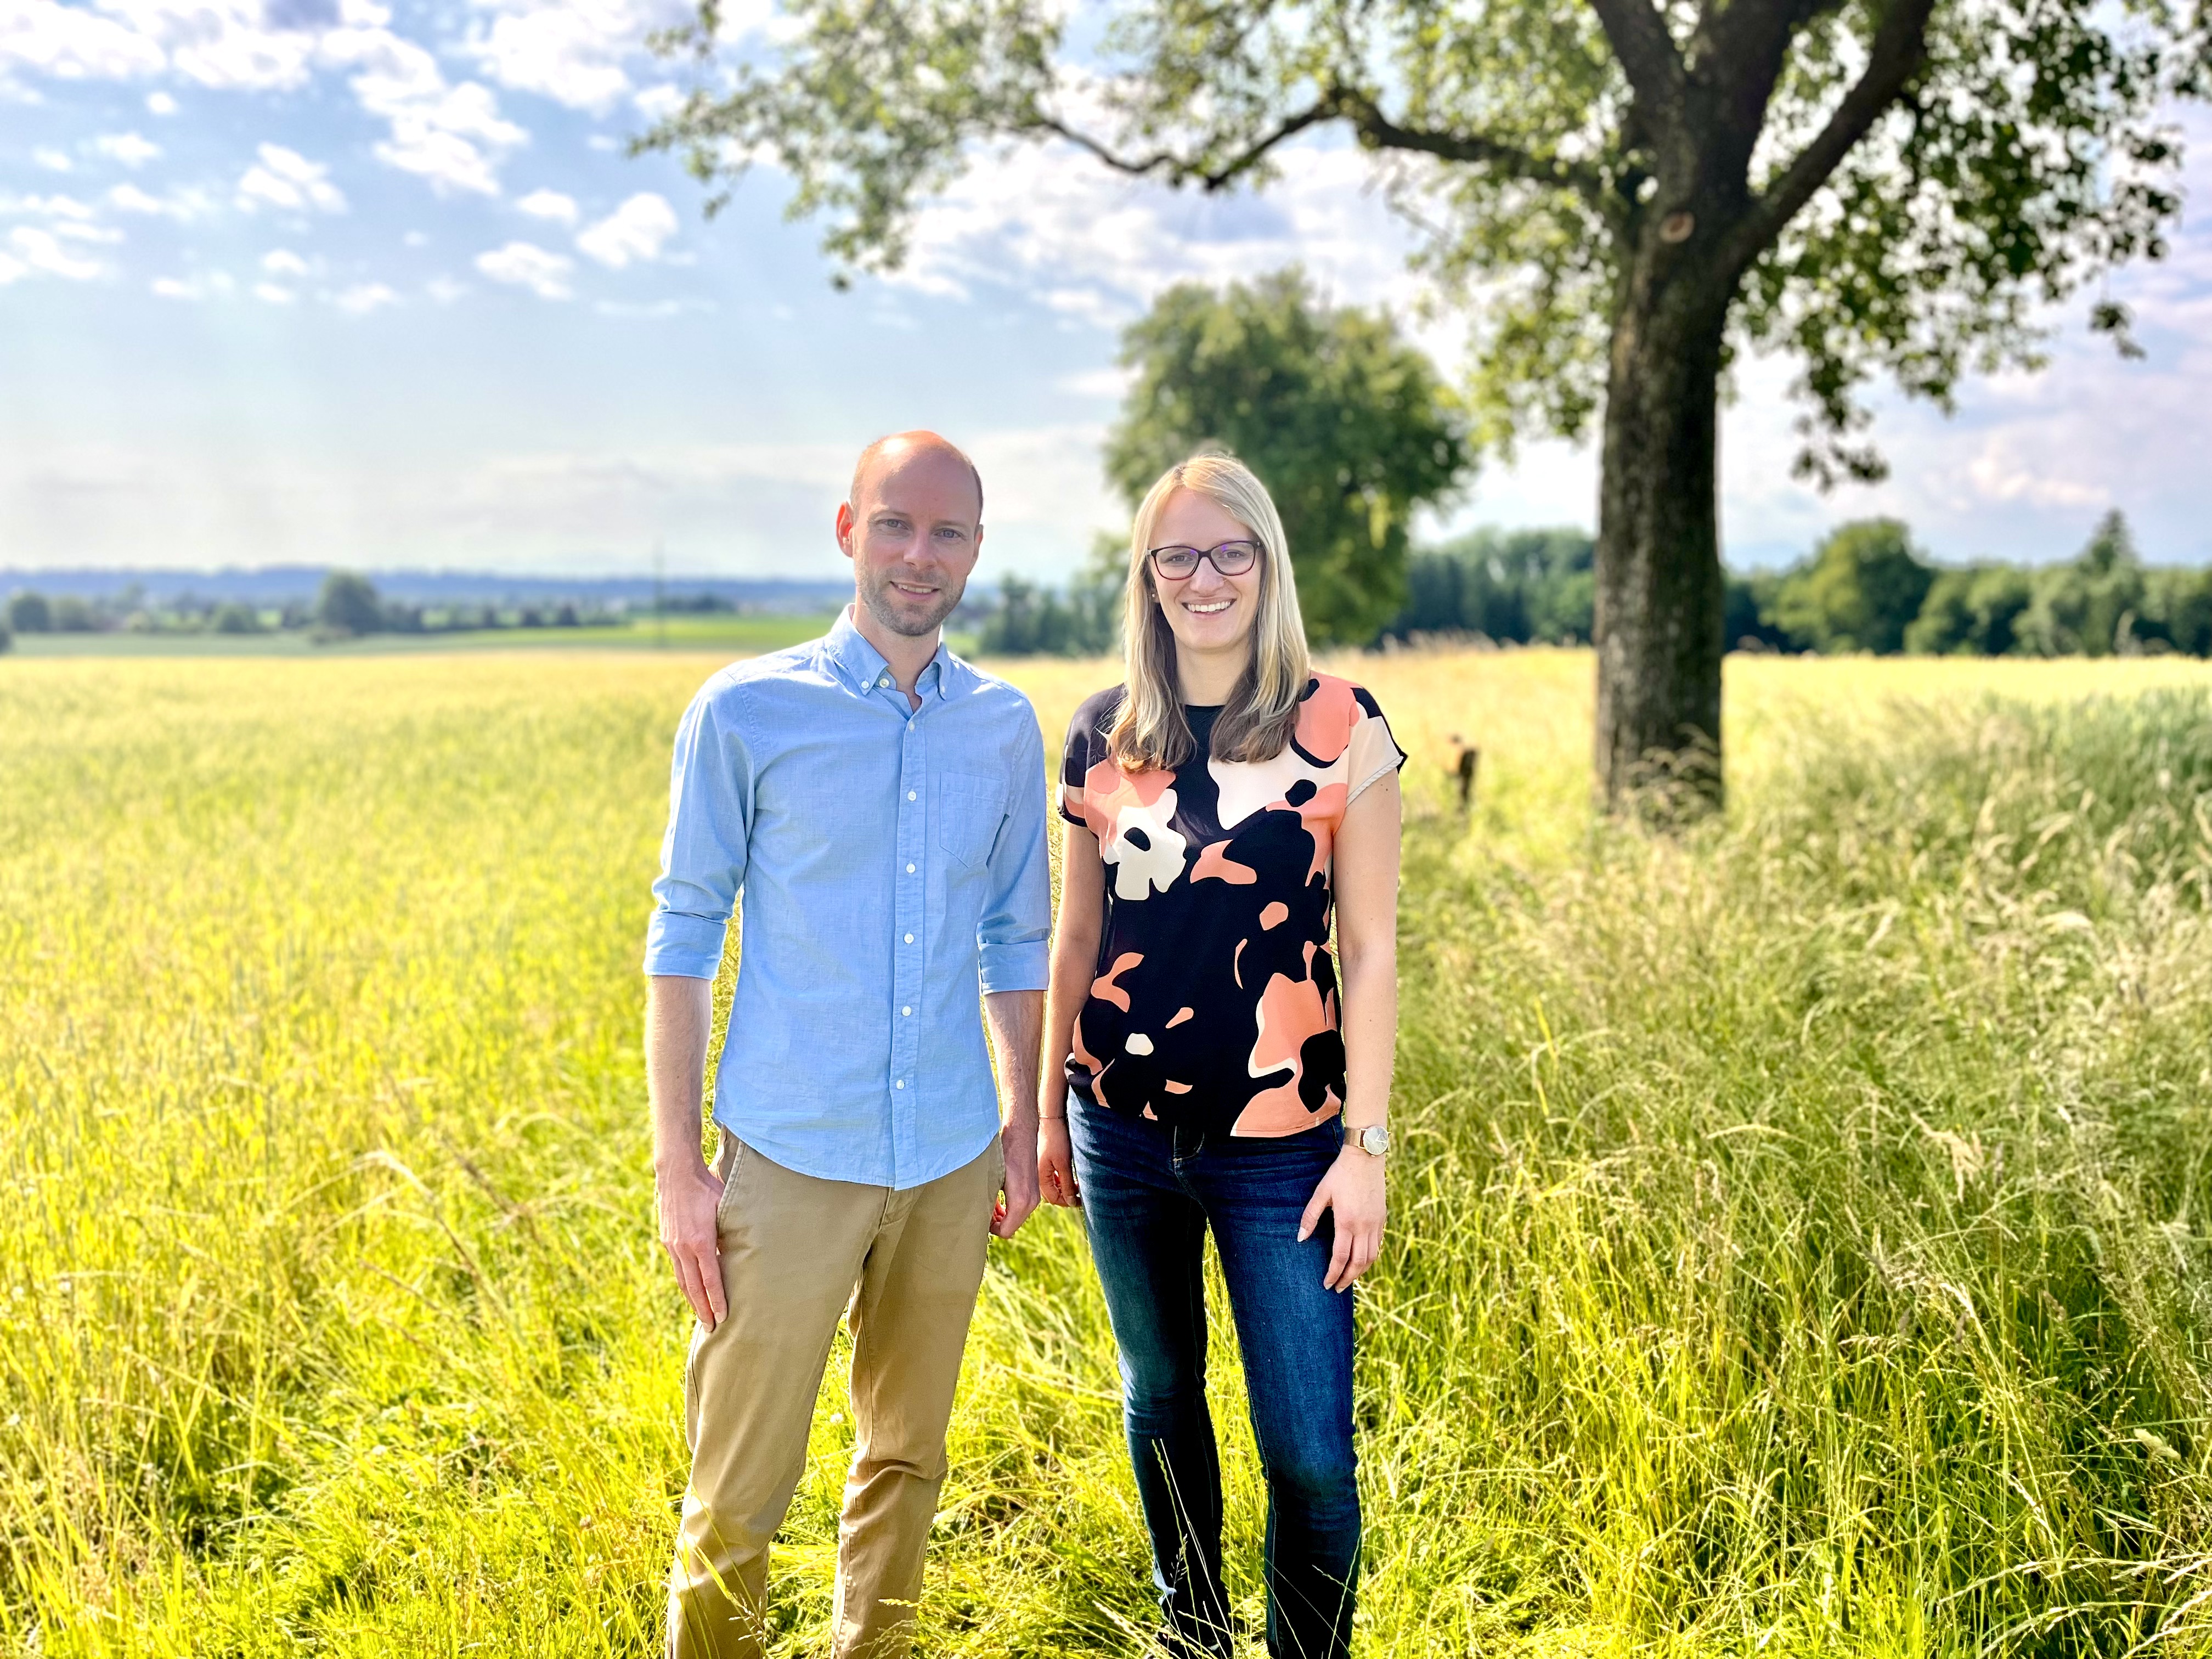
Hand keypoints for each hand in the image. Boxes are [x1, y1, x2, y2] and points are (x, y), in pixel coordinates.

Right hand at [656, 1157, 727, 1329]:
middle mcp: (683, 1247)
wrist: (677, 1172)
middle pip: (694, 1286)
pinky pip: (676, 1268)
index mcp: (700, 1241)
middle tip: (711, 1328)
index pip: (710, 1279)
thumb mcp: (725, 1208)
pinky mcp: (667, 1240)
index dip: (717, 1300)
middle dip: (703, 1309)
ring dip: (692, 1300)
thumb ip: (730, 1232)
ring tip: (701, 1316)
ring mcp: (672, 1244)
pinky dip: (684, 1283)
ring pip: (682, 1280)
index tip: (723, 1317)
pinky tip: (690, 1291)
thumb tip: (737, 1252)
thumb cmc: (707, 1186)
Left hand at [992, 1119, 1040, 1238]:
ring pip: (1016, 1218)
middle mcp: (1031, 1202)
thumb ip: (988, 1202)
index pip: (1006, 1231)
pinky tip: (999, 1198)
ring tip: (990, 1204)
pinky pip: (1021, 1209)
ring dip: (1003, 1215)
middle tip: (983, 1210)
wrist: (1021, 1137)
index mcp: (1020, 1202)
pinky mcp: (1034, 1192)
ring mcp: (1035, 1197)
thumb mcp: (992, 1180)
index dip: (991, 1229)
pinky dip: (1010, 1208)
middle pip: (1011, 1227)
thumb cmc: (1004, 1155)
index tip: (981, 1218)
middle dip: (996, 1222)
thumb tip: (979, 1216)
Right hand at [1038, 1118, 1079, 1207]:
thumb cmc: (1057, 1139)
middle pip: (1052, 1194)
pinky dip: (1061, 1180)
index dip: (1068, 1202)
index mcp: (1041, 1177)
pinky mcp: (1044, 1162)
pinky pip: (1052, 1177)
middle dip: (1066, 1196)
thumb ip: (1067, 1184)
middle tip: (1081, 1194)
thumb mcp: (1064, 1164)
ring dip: (1064, 1188)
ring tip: (1078, 1185)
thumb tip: (1071, 1202)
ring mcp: (1040, 1168)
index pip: (1054, 1198)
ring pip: (1053, 1185)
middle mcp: (1038, 1175)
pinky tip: (1069, 1176)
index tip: (1081, 1200)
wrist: (1050, 1119)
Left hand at [1298, 1144, 1385, 1291]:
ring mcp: (1376, 1223)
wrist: (1365, 1157)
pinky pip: (1378, 1245)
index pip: (1340, 1257)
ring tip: (1349, 1278)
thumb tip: (1300, 1239)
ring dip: (1360, 1271)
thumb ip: (1310, 1217)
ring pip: (1371, 1256)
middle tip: (1338, 1289)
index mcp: (1346, 1221)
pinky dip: (1370, 1258)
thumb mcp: (1321, 1193)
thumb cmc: (1340, 1174)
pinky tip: (1362, 1261)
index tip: (1327, 1284)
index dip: (1333, 1273)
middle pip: (1358, 1263)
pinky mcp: (1382, 1218)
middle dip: (1348, 1279)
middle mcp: (1364, 1226)